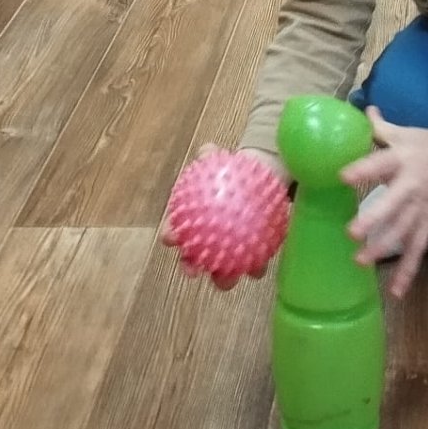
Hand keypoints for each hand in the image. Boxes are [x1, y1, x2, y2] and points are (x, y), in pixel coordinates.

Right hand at [161, 145, 287, 289]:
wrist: (258, 181)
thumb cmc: (232, 175)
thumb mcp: (221, 162)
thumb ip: (213, 156)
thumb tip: (208, 149)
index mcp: (194, 220)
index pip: (177, 229)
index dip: (170, 236)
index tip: (169, 238)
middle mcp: (207, 241)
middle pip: (194, 258)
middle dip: (191, 266)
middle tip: (192, 269)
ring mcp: (229, 251)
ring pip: (222, 269)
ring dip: (222, 278)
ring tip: (226, 279)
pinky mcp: (252, 256)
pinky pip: (252, 263)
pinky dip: (254, 267)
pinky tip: (258, 268)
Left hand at [340, 108, 427, 301]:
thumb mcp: (409, 134)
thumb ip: (382, 128)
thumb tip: (361, 109)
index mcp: (404, 159)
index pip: (381, 163)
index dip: (362, 169)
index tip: (342, 176)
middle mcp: (413, 186)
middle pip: (392, 204)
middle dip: (374, 219)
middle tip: (351, 232)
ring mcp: (423, 208)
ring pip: (403, 231)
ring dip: (384, 248)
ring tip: (360, 262)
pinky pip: (419, 250)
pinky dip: (408, 272)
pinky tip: (395, 292)